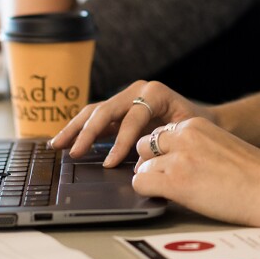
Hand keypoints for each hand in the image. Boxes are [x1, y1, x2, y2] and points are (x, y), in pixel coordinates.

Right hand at [49, 79, 214, 165]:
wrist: (202, 117)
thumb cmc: (196, 126)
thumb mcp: (183, 134)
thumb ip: (161, 147)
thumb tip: (138, 167)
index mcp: (154, 93)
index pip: (131, 118)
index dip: (120, 142)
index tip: (109, 164)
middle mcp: (138, 90)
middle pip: (106, 110)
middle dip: (87, 132)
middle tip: (74, 153)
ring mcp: (127, 96)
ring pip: (95, 110)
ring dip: (75, 128)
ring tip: (57, 144)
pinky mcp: (120, 107)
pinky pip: (96, 115)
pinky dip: (80, 127)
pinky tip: (65, 140)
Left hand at [133, 116, 259, 226]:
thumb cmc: (253, 174)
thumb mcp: (220, 145)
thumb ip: (196, 146)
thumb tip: (175, 160)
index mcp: (196, 124)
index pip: (161, 133)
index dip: (162, 153)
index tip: (169, 166)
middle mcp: (184, 135)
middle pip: (145, 144)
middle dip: (150, 162)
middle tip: (164, 180)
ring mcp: (179, 157)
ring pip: (141, 165)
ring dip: (151, 178)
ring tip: (169, 192)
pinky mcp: (176, 181)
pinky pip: (141, 182)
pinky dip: (147, 191)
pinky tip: (165, 198)